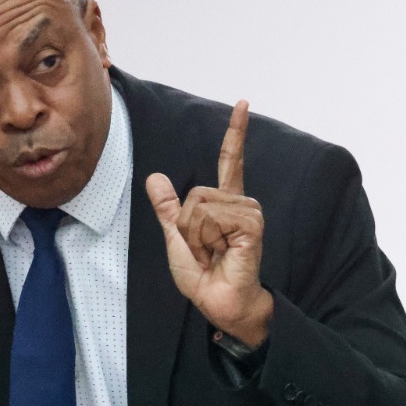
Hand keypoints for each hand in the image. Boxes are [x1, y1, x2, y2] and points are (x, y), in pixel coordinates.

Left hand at [145, 100, 273, 346]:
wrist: (218, 302)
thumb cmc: (203, 275)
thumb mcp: (176, 237)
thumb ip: (167, 209)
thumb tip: (154, 177)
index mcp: (224, 202)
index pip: (231, 160)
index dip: (235, 133)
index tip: (243, 104)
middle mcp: (240, 203)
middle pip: (194, 194)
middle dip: (186, 226)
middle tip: (202, 250)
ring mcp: (248, 212)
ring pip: (200, 206)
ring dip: (196, 236)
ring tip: (212, 253)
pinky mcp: (252, 225)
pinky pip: (211, 218)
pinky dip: (205, 240)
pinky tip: (222, 253)